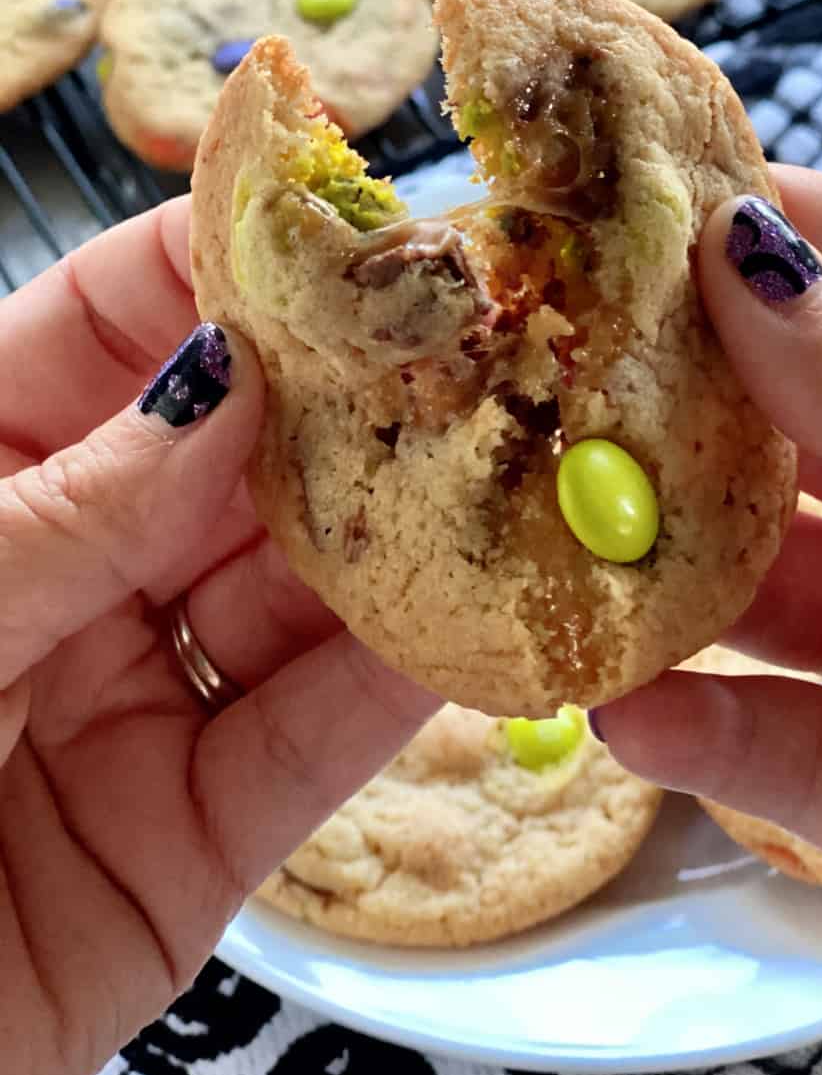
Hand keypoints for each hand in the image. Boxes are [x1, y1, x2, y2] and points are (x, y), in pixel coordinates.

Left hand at [0, 199, 438, 1074]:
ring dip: (397, 544)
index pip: (99, 330)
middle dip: (345, 405)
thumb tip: (232, 389)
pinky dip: (393, 692)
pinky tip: (479, 628)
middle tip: (476, 349)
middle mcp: (57, 579)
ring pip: (286, 602)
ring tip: (512, 473)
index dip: (215, 270)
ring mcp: (125, 708)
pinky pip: (303, 749)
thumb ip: (73, 514)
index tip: (341, 228)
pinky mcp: (185, 845)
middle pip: (224, 462)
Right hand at [592, 168, 821, 1074]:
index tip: (619, 218)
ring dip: (660, 573)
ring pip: (758, 586)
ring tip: (549, 546)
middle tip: (541, 383)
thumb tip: (741, 252)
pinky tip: (628, 708)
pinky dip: (693, 728)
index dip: (760, 241)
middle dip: (674, 409)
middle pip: (793, 428)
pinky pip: (766, 742)